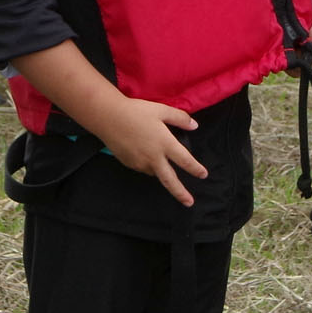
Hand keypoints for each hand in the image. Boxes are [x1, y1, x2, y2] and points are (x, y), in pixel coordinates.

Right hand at [90, 97, 207, 206]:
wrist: (108, 117)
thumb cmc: (136, 111)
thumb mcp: (161, 110)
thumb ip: (180, 118)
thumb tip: (195, 126)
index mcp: (165, 144)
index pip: (185, 161)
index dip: (196, 169)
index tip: (203, 175)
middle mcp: (154, 158)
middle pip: (170, 180)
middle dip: (181, 193)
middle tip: (189, 202)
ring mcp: (140, 163)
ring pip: (155, 172)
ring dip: (161, 171)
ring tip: (158, 158)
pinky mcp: (129, 164)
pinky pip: (143, 168)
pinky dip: (148, 164)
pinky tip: (143, 151)